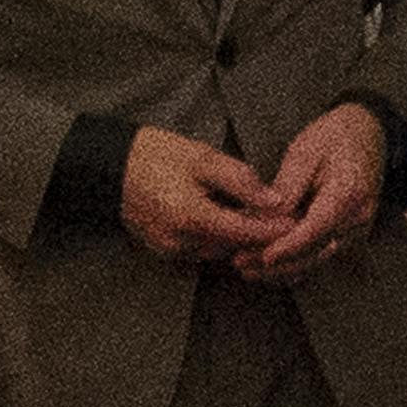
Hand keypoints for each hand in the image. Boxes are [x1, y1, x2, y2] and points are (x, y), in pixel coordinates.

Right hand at [122, 126, 291, 266]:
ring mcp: (171, 250)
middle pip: (235, 246)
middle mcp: (181, 243)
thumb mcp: (203, 158)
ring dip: (241, 237)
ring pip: (220, 250)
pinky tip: (233, 220)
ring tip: (265, 218)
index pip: (246, 233)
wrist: (109, 167)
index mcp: (192, 218)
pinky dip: (221, 238)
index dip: (275, 229)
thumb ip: (241, 181)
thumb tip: (275, 200)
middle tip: (288, 218)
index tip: (298, 221)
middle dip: (261, 234)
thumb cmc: (155, 155)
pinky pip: (203, 249)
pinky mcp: (165, 250)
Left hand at [249, 102, 389, 277]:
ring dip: (283, 270)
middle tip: (241, 263)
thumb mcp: (305, 151)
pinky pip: (321, 257)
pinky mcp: (349, 236)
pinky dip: (295, 265)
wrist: (368, 136)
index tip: (264, 257)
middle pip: (317, 252)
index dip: (290, 246)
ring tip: (247, 269)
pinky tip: (268, 268)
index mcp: (349, 192)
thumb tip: (269, 215)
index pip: (317, 228)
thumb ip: (288, 185)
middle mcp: (358, 218)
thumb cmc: (335, 137)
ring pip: (318, 260)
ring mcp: (357, 230)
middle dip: (278, 264)